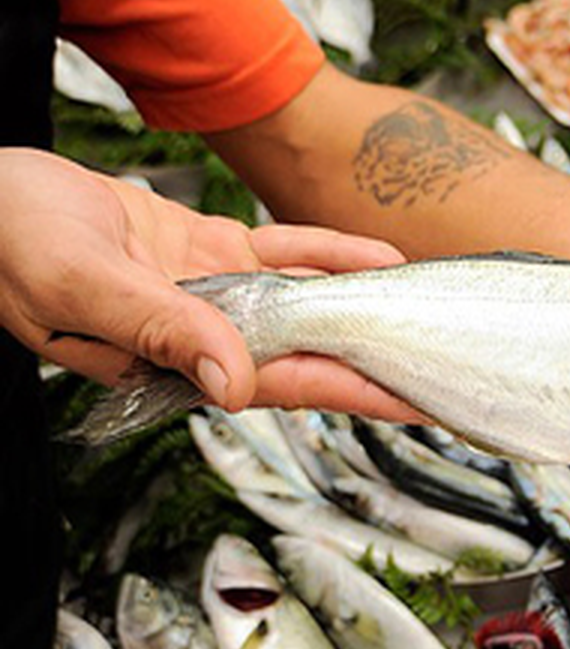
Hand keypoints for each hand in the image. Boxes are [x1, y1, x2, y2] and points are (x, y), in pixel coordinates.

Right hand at [0, 148, 419, 421]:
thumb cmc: (10, 246)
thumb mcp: (83, 289)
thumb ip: (162, 333)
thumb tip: (236, 386)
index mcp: (179, 362)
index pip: (289, 385)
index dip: (357, 393)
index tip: (417, 402)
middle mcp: (207, 337)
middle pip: (313, 353)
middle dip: (378, 363)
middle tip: (448, 370)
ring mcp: (212, 294)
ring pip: (306, 304)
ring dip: (365, 307)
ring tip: (429, 313)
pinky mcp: (206, 252)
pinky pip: (282, 253)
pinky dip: (328, 254)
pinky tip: (377, 260)